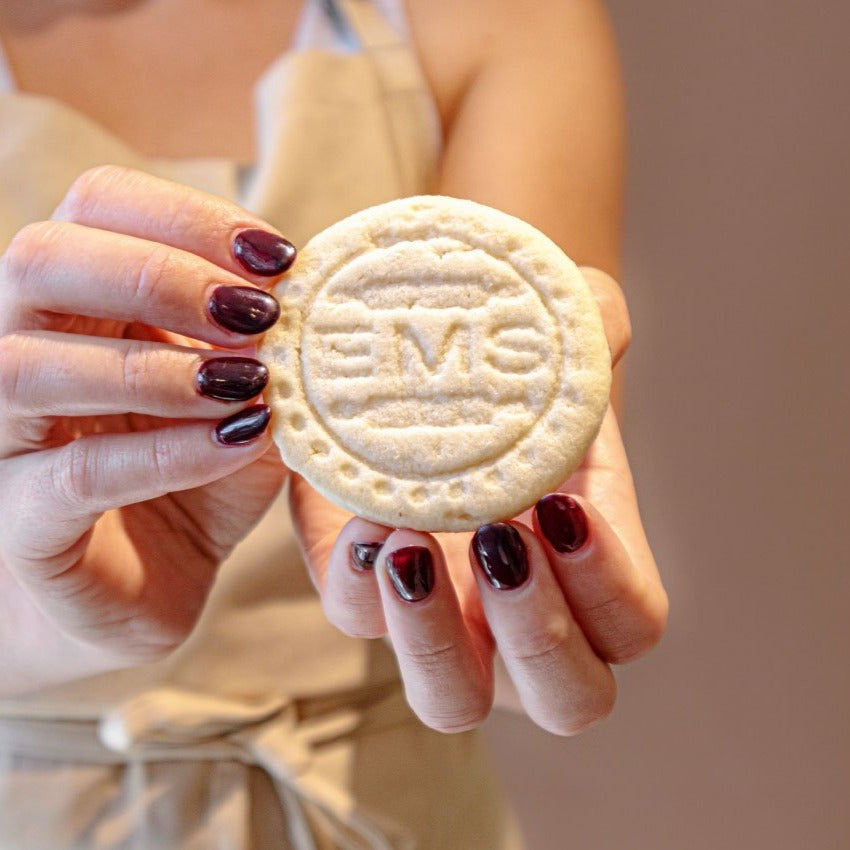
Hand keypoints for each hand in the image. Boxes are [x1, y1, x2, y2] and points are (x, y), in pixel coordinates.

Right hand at [0, 166, 293, 692]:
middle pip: (43, 260)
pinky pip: (77, 472)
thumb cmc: (195, 475)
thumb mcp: (247, 399)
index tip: (279, 258)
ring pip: (34, 365)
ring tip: (247, 383)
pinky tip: (234, 442)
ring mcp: (8, 435)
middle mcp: (23, 349)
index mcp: (80, 302)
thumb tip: (318, 299)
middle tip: (256, 313)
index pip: (97, 206)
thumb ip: (271, 352)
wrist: (147, 584)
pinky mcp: (24, 521)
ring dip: (156, 366)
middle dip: (162, 274)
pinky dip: (166, 452)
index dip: (187, 215)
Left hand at [290, 269, 667, 734]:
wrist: (420, 379)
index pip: (631, 623)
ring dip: (436, 637)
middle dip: (539, 631)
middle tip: (501, 541)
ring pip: (453, 701)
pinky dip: (360, 583)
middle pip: (567, 697)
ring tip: (412, 546)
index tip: (565, 506)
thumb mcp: (554, 348)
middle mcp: (524, 619)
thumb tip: (595, 314)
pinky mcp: (362, 593)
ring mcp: (442, 621)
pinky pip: (358, 622)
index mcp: (588, 570)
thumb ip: (589, 329)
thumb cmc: (512, 379)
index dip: (609, 583)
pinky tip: (363, 518)